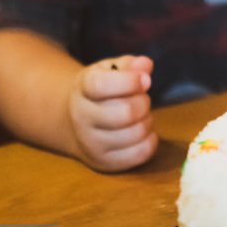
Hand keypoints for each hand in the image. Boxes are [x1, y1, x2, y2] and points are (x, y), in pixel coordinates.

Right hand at [68, 55, 157, 171]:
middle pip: (126, 112)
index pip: (103, 85)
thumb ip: (130, 65)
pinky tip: (144, 131)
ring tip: (141, 116)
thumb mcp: (112, 70)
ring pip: (135, 133)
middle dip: (143, 102)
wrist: (76, 122)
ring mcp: (90, 143)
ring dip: (147, 121)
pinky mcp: (104, 161)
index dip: (131, 81)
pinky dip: (150, 141)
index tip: (145, 80)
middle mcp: (82, 117)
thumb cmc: (103, 91)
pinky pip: (139, 153)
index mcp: (83, 88)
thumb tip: (144, 65)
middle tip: (142, 99)